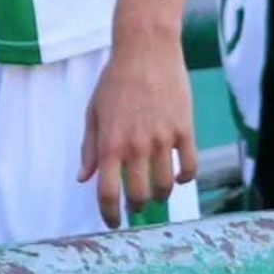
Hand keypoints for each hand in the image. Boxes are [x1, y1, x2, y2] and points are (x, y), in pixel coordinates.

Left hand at [78, 34, 196, 227]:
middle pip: (140, 195)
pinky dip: (185, 179)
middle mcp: (136, 145)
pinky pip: (190, 168)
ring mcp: (163, 139)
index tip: (112, 223)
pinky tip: (178, 176)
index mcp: (110, 142)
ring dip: (161, 196)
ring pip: (166, 187)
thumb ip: (90, 147)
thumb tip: (83, 179)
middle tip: (136, 204)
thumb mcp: (94, 111)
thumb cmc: (115, 80)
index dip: (109, 214)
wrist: (145, 50)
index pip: (108, 192)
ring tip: (156, 192)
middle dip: (137, 206)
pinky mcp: (185, 131)